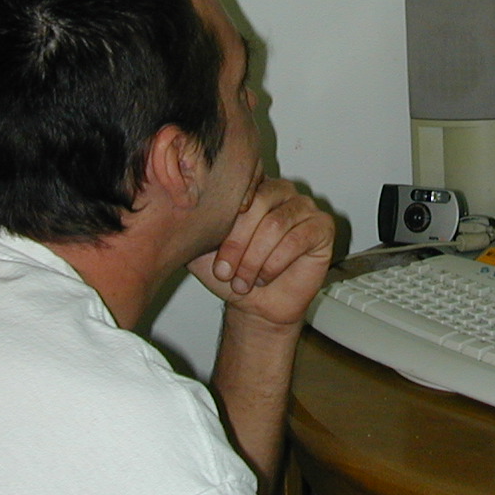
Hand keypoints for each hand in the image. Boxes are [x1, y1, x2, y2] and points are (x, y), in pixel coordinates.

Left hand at [187, 176, 334, 327]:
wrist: (256, 306)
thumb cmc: (233, 275)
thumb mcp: (202, 249)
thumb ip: (192, 226)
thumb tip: (172, 208)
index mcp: (252, 188)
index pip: (239, 189)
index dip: (226, 223)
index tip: (213, 251)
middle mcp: (280, 191)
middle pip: (258, 204)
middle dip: (237, 244)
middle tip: (225, 272)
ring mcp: (304, 207)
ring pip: (275, 225)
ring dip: (255, 259)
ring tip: (244, 281)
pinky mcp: (322, 227)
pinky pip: (298, 239)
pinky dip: (276, 264)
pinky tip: (266, 277)